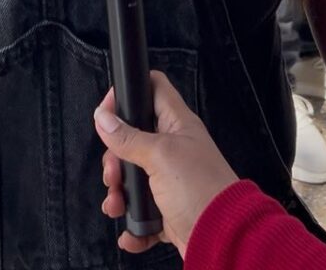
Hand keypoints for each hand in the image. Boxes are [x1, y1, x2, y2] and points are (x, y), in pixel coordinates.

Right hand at [94, 70, 237, 256]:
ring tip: (116, 205)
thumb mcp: (160, 156)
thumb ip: (129, 137)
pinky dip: (132, 223)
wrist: (222, 238)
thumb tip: (103, 117)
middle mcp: (172, 148)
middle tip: (113, 172)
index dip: (129, 92)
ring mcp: (169, 179)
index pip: (153, 88)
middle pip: (132, 138)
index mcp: (177, 124)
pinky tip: (130, 232)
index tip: (106, 112)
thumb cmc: (199, 187)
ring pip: (132, 177)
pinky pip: (141, 211)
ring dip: (118, 193)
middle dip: (115, 158)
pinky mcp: (167, 209)